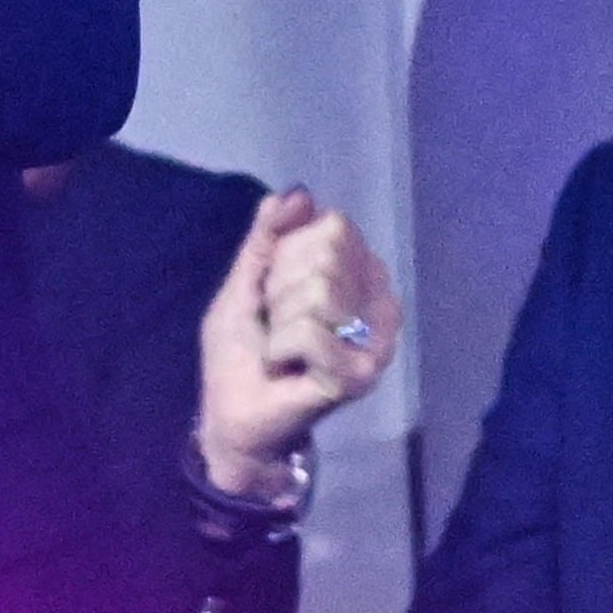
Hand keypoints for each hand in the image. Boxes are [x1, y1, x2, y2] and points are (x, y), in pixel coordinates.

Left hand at [194, 187, 399, 498]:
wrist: (233, 420)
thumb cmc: (242, 352)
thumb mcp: (245, 282)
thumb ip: (267, 238)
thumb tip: (299, 193)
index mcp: (357, 276)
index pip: (331, 225)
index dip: (286, 255)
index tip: (273, 294)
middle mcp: (379, 303)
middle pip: (326, 254)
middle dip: (282, 289)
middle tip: (277, 326)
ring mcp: (377, 340)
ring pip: (321, 289)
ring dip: (280, 320)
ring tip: (282, 348)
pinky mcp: (361, 374)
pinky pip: (311, 331)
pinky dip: (281, 348)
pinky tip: (286, 368)